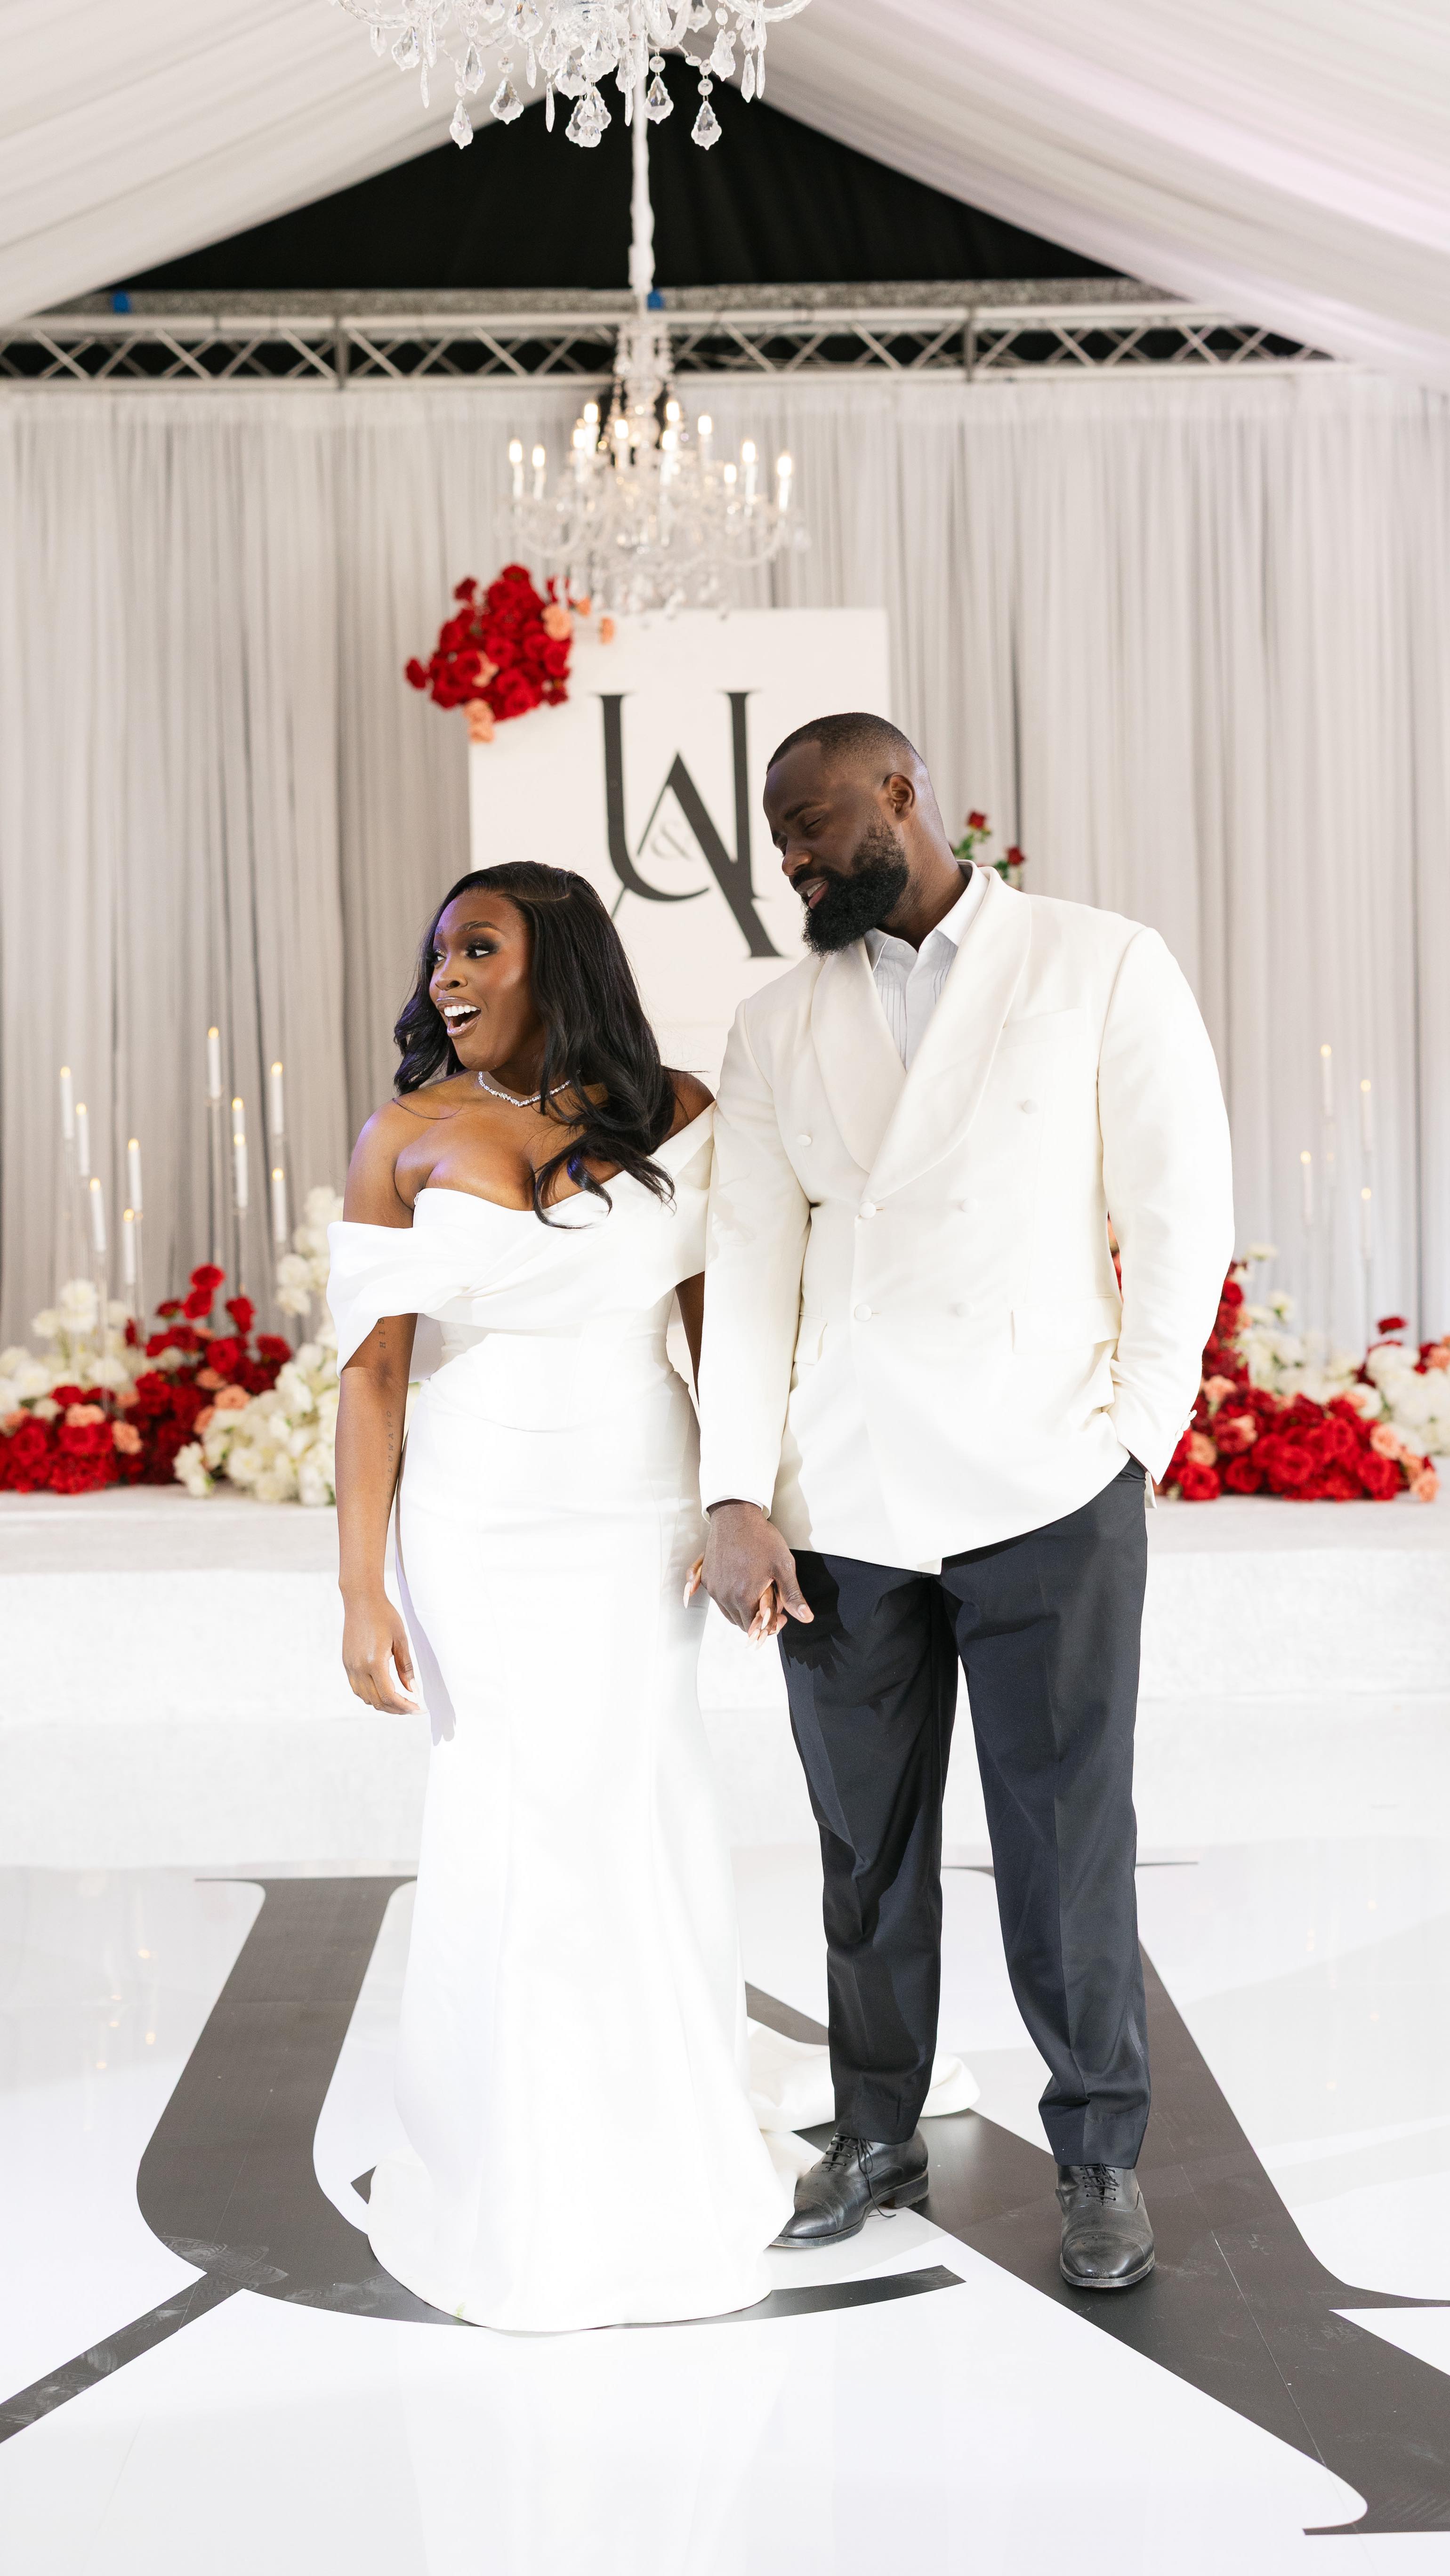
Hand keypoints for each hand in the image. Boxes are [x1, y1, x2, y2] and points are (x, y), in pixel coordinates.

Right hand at [341, 1588, 419, 1712]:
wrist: (361, 1600)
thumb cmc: (384, 1615)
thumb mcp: (401, 1640)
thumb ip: (406, 1668)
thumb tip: (412, 1690)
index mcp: (374, 1663)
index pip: (389, 1696)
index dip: (405, 1707)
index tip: (418, 1709)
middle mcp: (358, 1668)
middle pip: (377, 1701)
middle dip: (396, 1709)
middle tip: (412, 1708)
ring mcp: (350, 1667)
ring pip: (365, 1698)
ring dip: (383, 1704)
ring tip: (400, 1702)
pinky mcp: (346, 1663)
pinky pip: (357, 1688)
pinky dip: (371, 1695)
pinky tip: (383, 1690)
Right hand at [702, 1502, 813, 1638]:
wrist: (736, 1515)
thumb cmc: (761, 1539)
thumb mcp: (783, 1566)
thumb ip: (792, 1595)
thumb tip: (806, 1618)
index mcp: (744, 1597)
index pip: (756, 1628)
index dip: (771, 1624)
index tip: (781, 1614)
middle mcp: (725, 1596)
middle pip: (742, 1623)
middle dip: (757, 1619)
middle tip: (771, 1602)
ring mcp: (714, 1588)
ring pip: (729, 1613)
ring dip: (743, 1610)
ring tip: (758, 1592)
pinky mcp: (707, 1579)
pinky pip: (719, 1600)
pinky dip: (731, 1599)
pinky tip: (743, 1584)